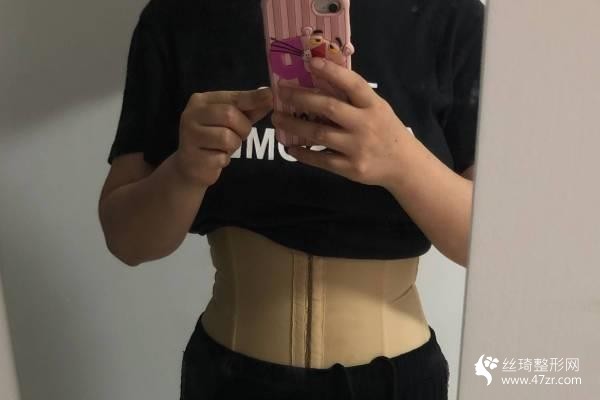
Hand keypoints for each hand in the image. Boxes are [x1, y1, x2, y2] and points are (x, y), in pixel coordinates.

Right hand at [174, 88, 272, 186]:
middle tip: (237, 135)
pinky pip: (220, 158)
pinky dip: (223, 160)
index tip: (271, 97)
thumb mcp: (231, 120)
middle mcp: (191, 115)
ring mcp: (189, 136)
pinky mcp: (192, 158)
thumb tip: (269, 95)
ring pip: (226, 138)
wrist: (190, 165)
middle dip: (242, 128)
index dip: (252, 98)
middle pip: (230, 115)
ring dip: (233, 145)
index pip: (232, 97)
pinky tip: (214, 158)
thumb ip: (249, 108)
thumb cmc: (213, 137)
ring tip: (223, 147)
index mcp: (200, 101)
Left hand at [271, 58, 413, 187]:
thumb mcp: (377, 108)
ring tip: (277, 118)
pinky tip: (290, 146)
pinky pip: (321, 160)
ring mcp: (358, 148)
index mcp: (374, 106)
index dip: (332, 72)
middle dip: (301, 98)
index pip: (353, 84)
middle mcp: (366, 125)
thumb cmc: (386, 131)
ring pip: (319, 134)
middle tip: (281, 92)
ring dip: (294, 125)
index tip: (311, 62)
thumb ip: (355, 97)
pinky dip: (303, 153)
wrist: (404, 166)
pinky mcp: (351, 169)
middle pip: (329, 108)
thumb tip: (321, 77)